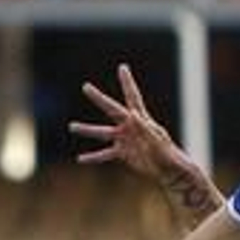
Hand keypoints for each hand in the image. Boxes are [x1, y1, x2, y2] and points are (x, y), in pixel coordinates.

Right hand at [70, 64, 185, 181]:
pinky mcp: (122, 153)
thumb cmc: (167, 155)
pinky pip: (105, 154)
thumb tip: (133, 114)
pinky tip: (80, 158)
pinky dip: (93, 156)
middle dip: (99, 99)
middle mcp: (130, 126)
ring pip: (103, 133)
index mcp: (141, 120)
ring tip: (71, 126)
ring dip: (87, 129)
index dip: (128, 83)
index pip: (133, 97)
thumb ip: (145, 129)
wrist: (168, 170)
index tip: (123, 68)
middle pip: (112, 110)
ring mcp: (124, 139)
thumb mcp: (156, 141)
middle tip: (86, 87)